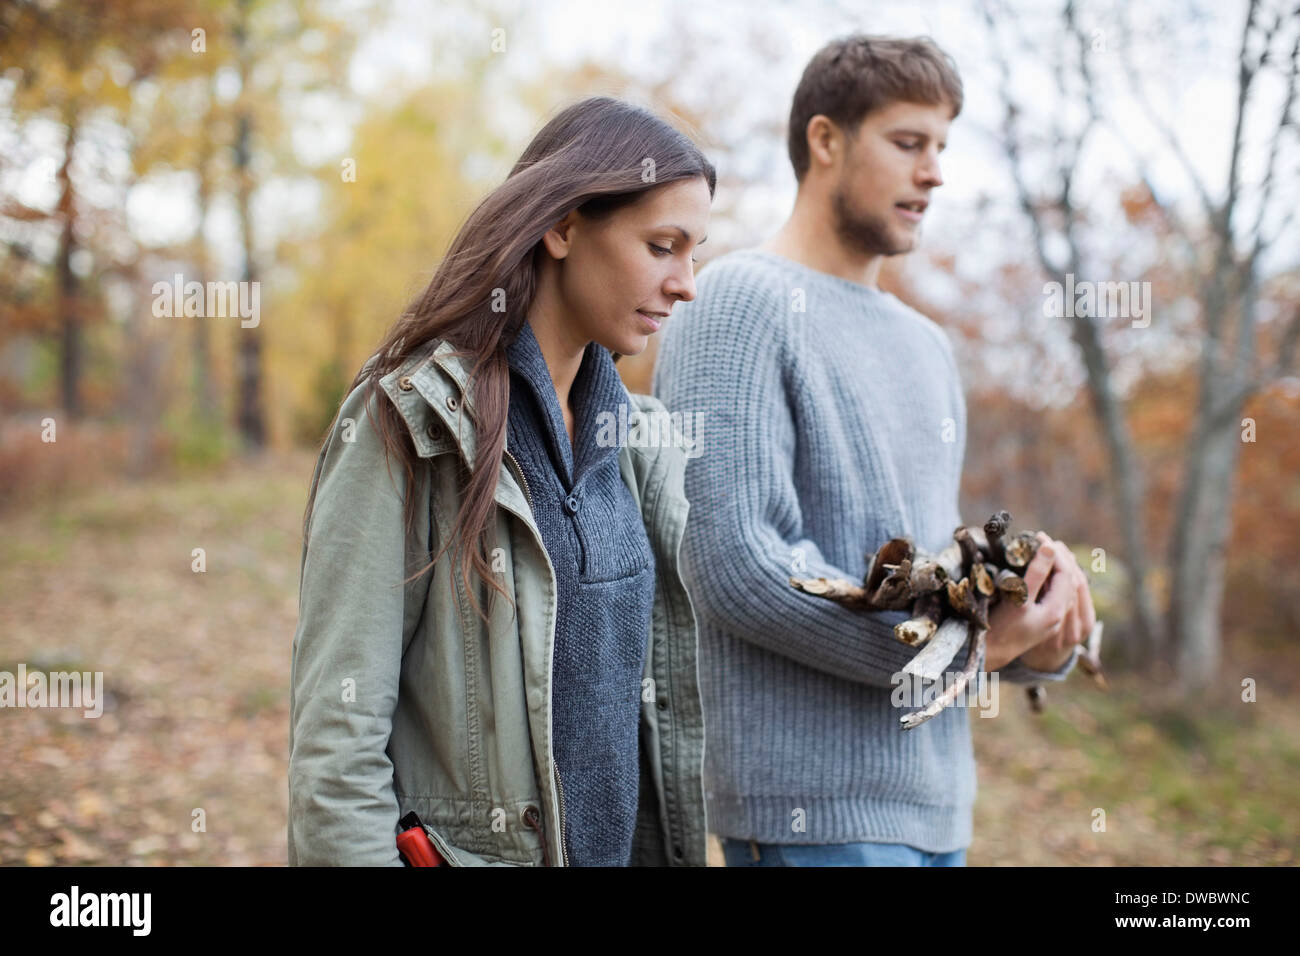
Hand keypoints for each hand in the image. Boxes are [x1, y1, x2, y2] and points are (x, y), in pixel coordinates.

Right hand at [984, 532, 1091, 671]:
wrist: (989, 654)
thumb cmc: (1000, 627)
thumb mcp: (1018, 598)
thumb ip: (1036, 574)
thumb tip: (1048, 548)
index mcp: (1056, 611)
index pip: (1065, 574)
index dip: (1055, 552)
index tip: (1040, 536)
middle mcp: (1058, 616)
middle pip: (1068, 580)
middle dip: (1059, 557)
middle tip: (1043, 539)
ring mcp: (1051, 620)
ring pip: (1062, 587)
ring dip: (1055, 567)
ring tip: (1043, 549)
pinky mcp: (1042, 621)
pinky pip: (1054, 594)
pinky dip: (1050, 578)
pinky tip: (1040, 570)